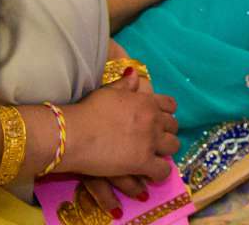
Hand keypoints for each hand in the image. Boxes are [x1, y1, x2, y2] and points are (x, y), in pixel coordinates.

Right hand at [65, 72, 178, 195]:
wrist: (74, 134)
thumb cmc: (86, 112)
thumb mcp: (108, 92)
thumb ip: (125, 85)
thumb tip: (134, 74)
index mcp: (146, 101)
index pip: (170, 105)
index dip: (166, 114)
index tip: (158, 121)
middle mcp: (153, 119)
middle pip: (174, 126)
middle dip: (166, 133)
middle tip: (154, 141)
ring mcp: (150, 140)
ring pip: (173, 146)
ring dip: (165, 151)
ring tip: (155, 157)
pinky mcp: (142, 161)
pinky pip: (163, 170)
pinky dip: (160, 172)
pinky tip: (151, 174)